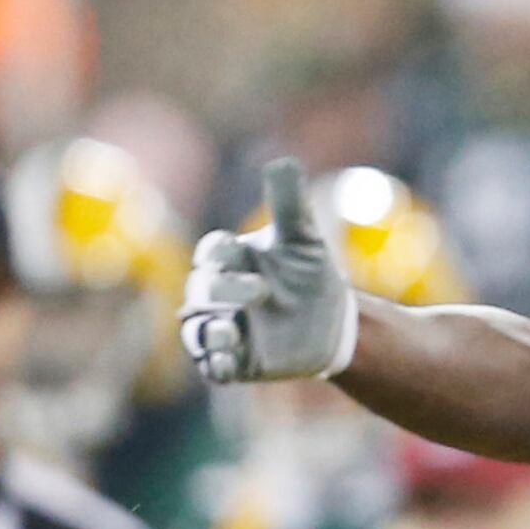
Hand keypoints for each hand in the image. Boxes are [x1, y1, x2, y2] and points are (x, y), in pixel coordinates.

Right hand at [182, 158, 357, 386]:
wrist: (332, 323)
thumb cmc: (310, 273)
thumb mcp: (305, 239)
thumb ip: (291, 204)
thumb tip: (283, 162)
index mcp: (231, 259)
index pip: (213, 252)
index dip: (217, 254)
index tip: (230, 254)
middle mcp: (219, 293)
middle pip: (203, 290)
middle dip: (223, 291)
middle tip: (259, 292)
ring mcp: (224, 328)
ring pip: (197, 330)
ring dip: (207, 331)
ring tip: (228, 331)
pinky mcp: (235, 360)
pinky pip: (214, 365)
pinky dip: (216, 364)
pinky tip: (227, 363)